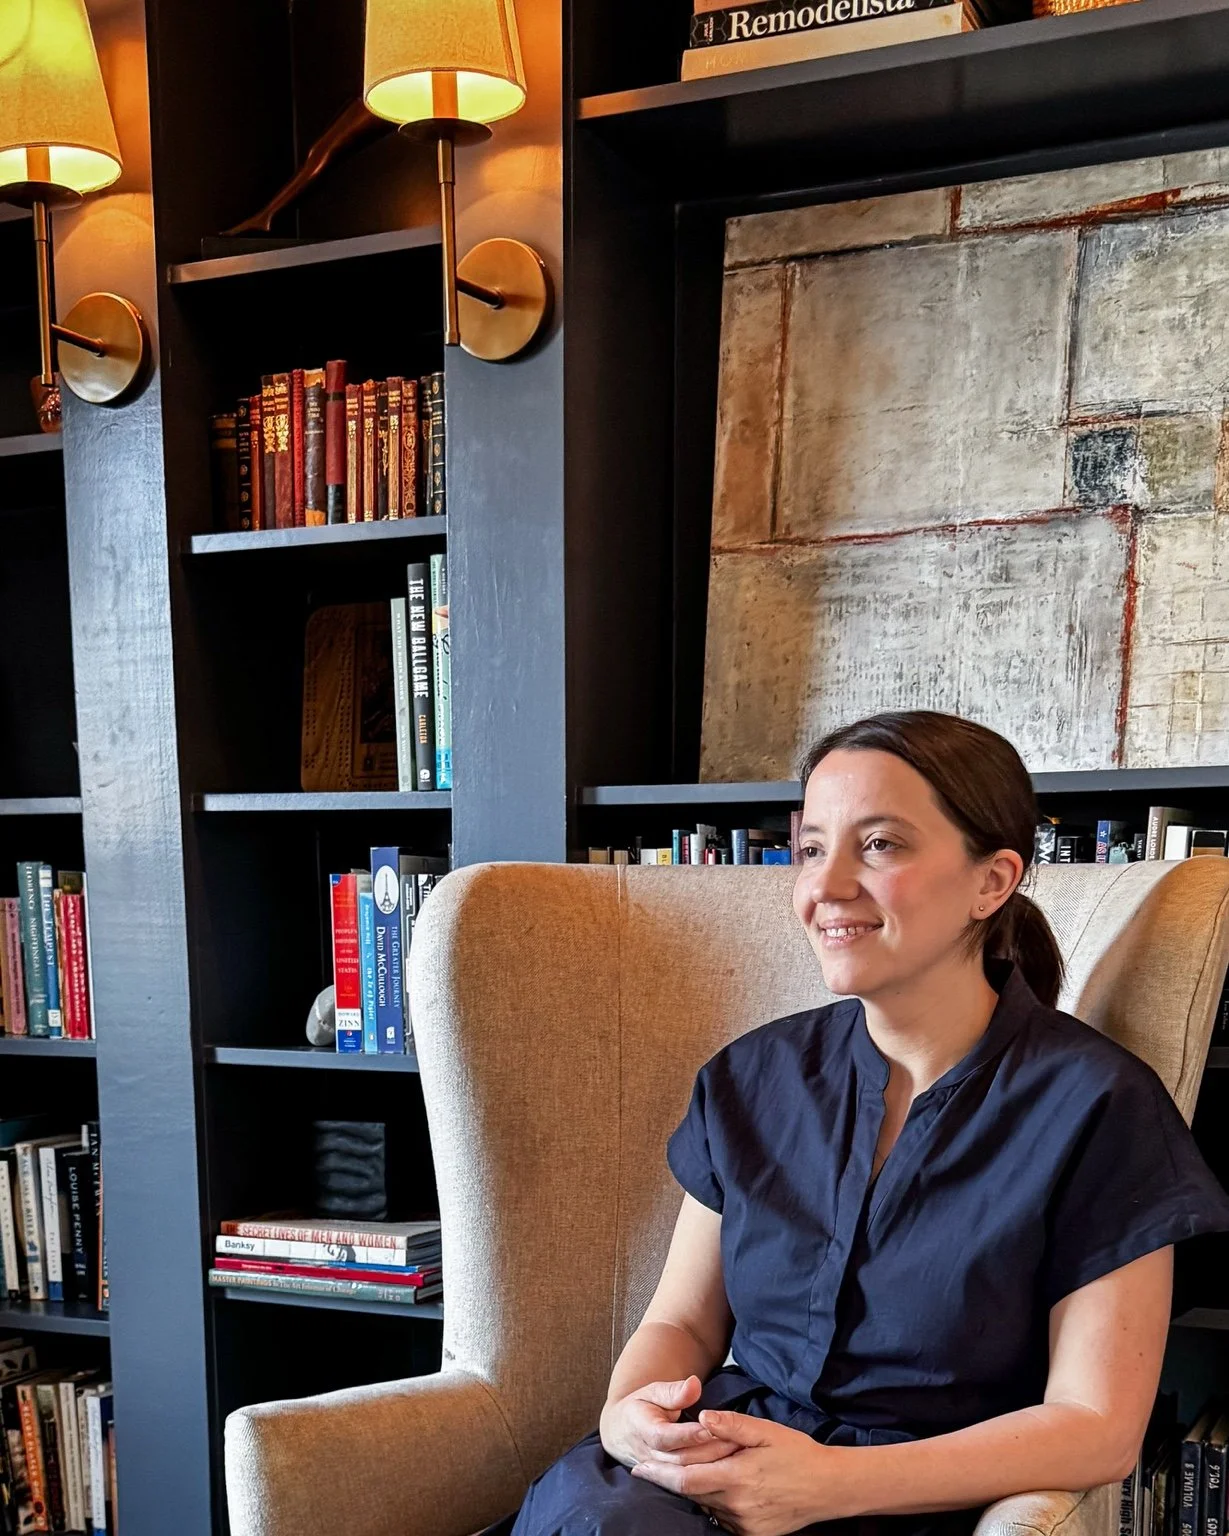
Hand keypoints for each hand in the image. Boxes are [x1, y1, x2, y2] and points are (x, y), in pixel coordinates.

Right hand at [599, 1377, 738, 1470]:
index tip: (709, 1428)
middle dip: (708, 1450)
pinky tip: (728, 1469)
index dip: (688, 1434)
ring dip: (712, 1464)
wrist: (622, 1433)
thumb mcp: (653, 1391)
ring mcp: (658, 1471)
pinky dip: (708, 1478)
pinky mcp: (666, 1481)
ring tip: (737, 1452)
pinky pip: (689, 1485)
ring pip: (686, 1474)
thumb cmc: (642, 1407)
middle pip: (681, 1458)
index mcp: (643, 1429)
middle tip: (736, 1440)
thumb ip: (674, 1391)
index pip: (666, 1437)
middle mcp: (649, 1455)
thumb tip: (694, 1385)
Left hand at [629, 1407, 839, 1535]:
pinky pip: (722, 1518)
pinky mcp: (752, 1534)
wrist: (828, 1488)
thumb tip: (701, 1417)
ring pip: (706, 1506)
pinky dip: (712, 1504)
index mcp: (737, 1476)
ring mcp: (744, 1523)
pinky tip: (713, 1489)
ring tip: (678, 1474)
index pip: (687, 1479)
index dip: (660, 1474)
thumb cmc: (797, 1453)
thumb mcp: (766, 1431)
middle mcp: (737, 1505)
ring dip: (692, 1492)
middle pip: (692, 1494)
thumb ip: (732, 1425)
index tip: (640, 1467)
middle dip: (668, 1481)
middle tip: (647, 1469)